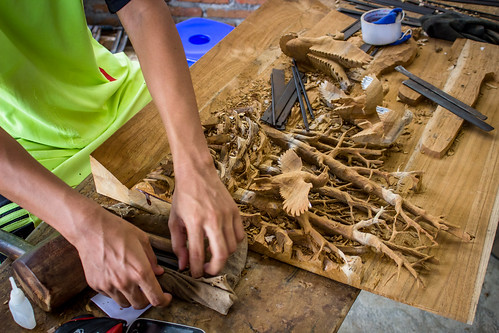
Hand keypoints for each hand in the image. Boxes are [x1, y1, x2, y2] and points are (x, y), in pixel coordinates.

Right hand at [74, 208, 171, 308]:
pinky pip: (110, 296)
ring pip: (125, 304)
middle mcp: (124, 282)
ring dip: (131, 298)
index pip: (156, 298)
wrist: (90, 228)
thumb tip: (158, 271)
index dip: (164, 301)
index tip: (165, 297)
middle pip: (140, 305)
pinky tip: (117, 278)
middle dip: (147, 299)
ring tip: (132, 284)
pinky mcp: (96, 285)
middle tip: (148, 289)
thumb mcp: (142, 240)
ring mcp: (109, 285)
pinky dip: (116, 292)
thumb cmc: (116, 230)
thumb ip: (152, 259)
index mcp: (140, 271)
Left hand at [168, 162, 244, 277]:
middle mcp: (212, 219)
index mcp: (194, 222)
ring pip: (232, 247)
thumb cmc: (183, 196)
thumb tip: (183, 265)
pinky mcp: (235, 211)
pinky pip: (240, 236)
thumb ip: (178, 244)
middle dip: (214, 269)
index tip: (195, 274)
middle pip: (221, 255)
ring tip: (212, 253)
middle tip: (207, 270)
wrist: (197, 173)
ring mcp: (226, 215)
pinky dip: (233, 243)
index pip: (197, 254)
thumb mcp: (174, 220)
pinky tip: (223, 241)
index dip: (196, 270)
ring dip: (222, 256)